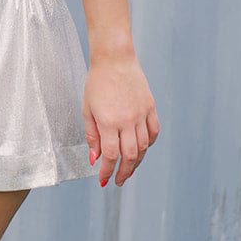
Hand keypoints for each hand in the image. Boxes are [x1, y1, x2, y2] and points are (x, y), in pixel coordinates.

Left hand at [83, 50, 159, 187]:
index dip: (107, 171)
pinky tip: (141, 149)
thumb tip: (94, 158)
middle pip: (130, 156)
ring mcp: (141, 114)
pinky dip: (148, 144)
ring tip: (129, 168)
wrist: (115, 59)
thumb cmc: (97, 82)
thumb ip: (92, 135)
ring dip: (136, 161)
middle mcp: (127, 120)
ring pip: (143, 147)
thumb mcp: (87, 109)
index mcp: (109, 121)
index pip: (110, 155)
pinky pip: (153, 132)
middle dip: (124, 172)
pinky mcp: (150, 107)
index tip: (103, 179)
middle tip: (118, 181)